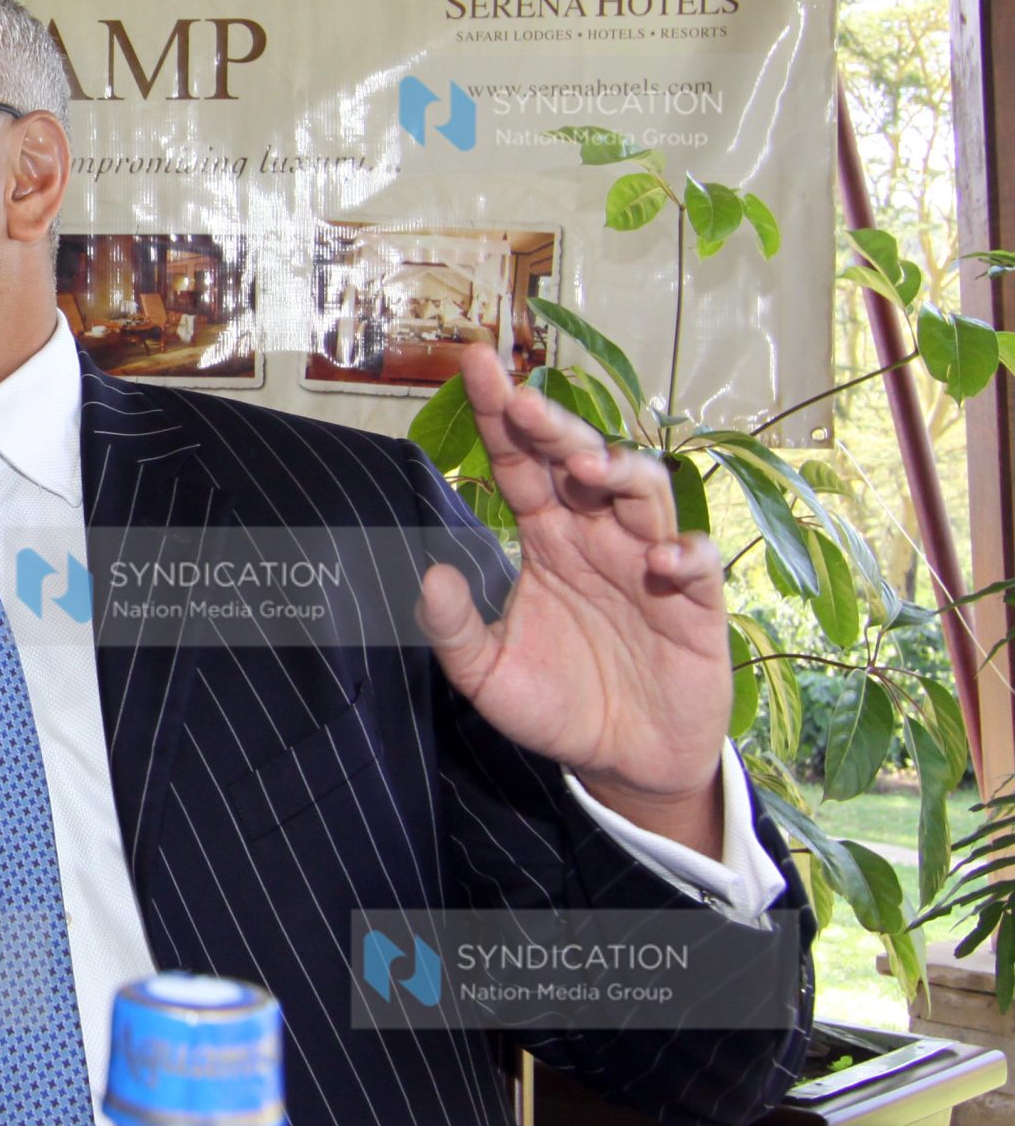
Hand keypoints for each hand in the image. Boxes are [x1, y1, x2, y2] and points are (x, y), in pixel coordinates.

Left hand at [416, 344, 730, 856]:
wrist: (624, 761)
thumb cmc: (557, 704)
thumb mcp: (486, 674)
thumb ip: (452, 630)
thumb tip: (428, 575)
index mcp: (546, 539)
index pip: (521, 464)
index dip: (502, 416)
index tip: (475, 364)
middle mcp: (597, 538)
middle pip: (581, 461)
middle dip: (555, 427)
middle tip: (525, 403)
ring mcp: (648, 563)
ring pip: (643, 492)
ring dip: (616, 472)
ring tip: (583, 469)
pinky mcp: (694, 605)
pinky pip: (696, 563)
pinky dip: (680, 554)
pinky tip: (655, 564)